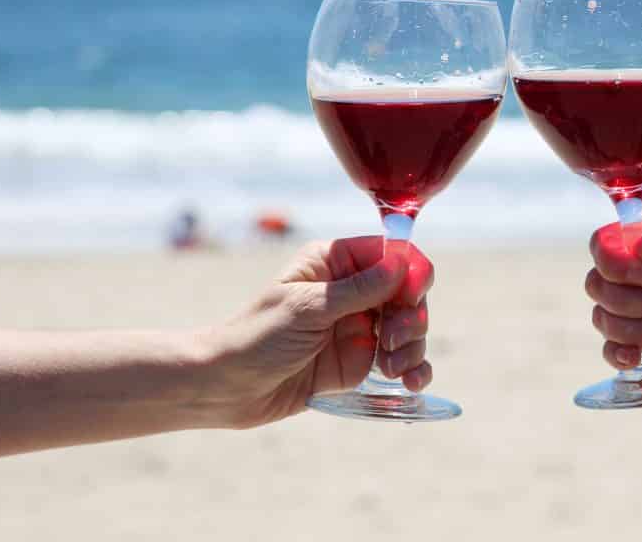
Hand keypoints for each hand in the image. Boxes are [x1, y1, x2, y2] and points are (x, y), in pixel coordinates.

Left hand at [197, 236, 432, 427]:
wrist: (227, 388)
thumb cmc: (257, 337)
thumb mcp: (308, 309)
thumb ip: (360, 289)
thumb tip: (403, 263)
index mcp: (334, 263)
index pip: (389, 254)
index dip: (409, 271)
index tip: (412, 295)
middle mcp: (351, 291)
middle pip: (407, 292)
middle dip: (412, 316)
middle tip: (394, 340)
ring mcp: (358, 327)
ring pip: (409, 327)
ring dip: (414, 346)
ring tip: (396, 369)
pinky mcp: (359, 362)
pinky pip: (400, 360)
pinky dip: (413, 368)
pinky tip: (413, 382)